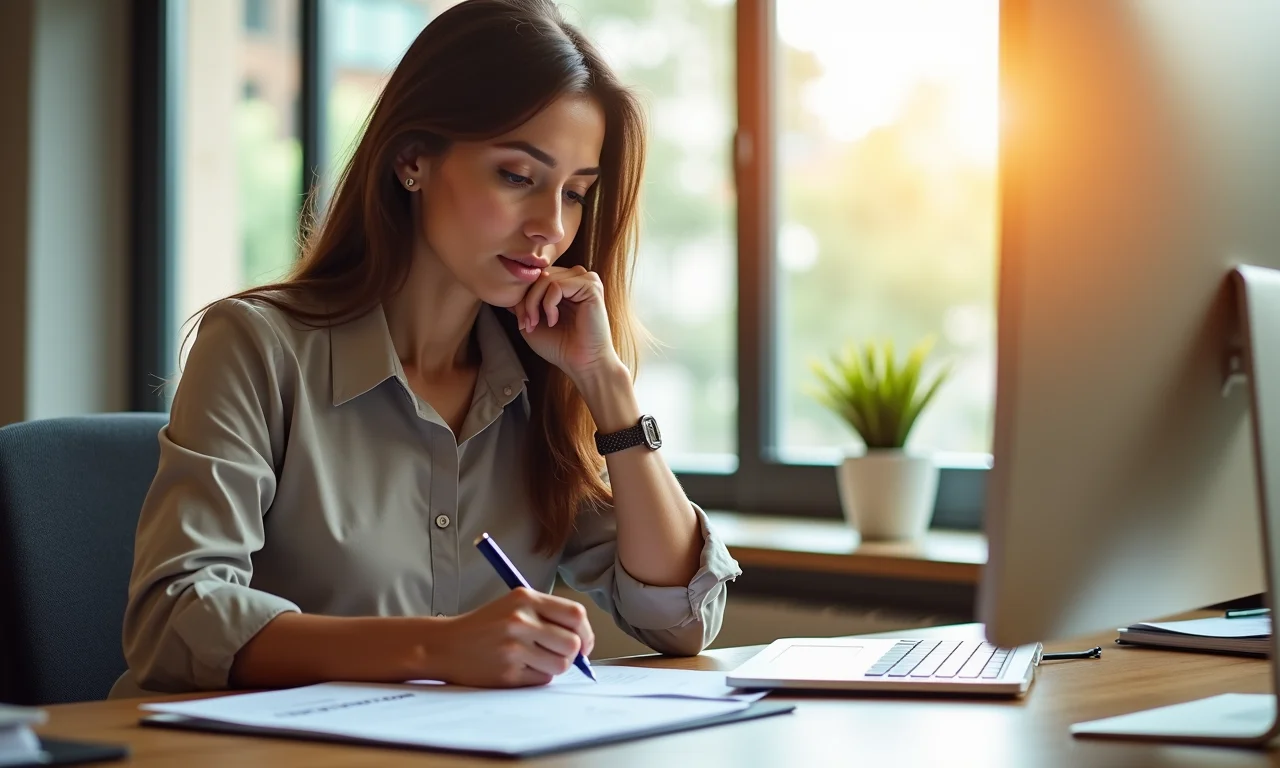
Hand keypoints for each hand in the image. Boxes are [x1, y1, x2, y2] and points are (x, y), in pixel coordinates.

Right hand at [429, 588, 595, 686]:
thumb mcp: (514, 605)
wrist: (446, 645)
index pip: (575, 614)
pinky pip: (542, 679)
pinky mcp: (507, 673)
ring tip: (535, 660)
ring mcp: (513, 648)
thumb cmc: (486, 626)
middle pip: (573, 643)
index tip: (584, 642)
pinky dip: (537, 676)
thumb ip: (548, 615)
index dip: (586, 631)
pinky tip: (520, 668)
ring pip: (561, 665)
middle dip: (573, 653)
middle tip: (560, 654)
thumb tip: (583, 641)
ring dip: (554, 666)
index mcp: (525, 598)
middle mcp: (520, 621)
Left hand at [508, 266, 620, 381]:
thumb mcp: (531, 321)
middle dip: (526, 300)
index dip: (522, 296)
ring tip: (538, 323)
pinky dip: (549, 304)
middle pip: (538, 275)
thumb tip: (506, 289)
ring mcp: (585, 279)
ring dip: (534, 303)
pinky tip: (554, 321)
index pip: (535, 276)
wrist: (582, 363)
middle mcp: (576, 277)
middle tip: (527, 323)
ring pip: (545, 278)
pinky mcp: (591, 286)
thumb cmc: (560, 346)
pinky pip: (557, 285)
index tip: (522, 322)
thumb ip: (521, 303)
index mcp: (565, 282)